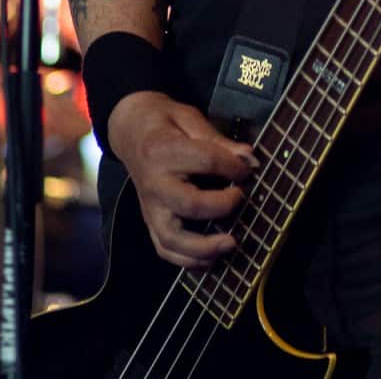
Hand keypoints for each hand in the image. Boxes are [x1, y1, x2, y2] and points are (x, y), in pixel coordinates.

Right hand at [108, 91, 257, 270]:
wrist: (131, 133)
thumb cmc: (165, 123)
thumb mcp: (189, 119)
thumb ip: (219, 140)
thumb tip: (249, 159)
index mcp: (164, 150)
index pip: (206, 162)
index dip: (234, 167)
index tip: (249, 169)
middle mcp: (154, 183)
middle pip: (189, 204)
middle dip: (222, 206)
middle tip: (242, 198)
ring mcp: (150, 207)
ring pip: (172, 238)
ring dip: (204, 247)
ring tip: (231, 243)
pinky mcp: (150, 221)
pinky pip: (165, 249)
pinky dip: (188, 261)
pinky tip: (211, 259)